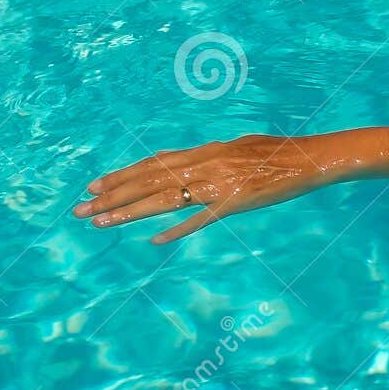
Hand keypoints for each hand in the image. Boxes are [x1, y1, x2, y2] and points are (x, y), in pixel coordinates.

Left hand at [74, 134, 329, 243]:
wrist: (308, 158)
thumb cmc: (275, 153)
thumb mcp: (234, 147)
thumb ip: (203, 156)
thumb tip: (175, 159)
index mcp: (203, 152)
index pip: (151, 164)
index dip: (120, 176)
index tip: (93, 186)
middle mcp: (203, 165)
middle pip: (148, 182)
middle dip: (111, 196)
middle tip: (80, 209)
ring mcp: (218, 184)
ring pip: (164, 198)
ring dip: (129, 212)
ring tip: (100, 222)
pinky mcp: (235, 202)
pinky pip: (201, 218)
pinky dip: (178, 229)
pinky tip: (155, 241)